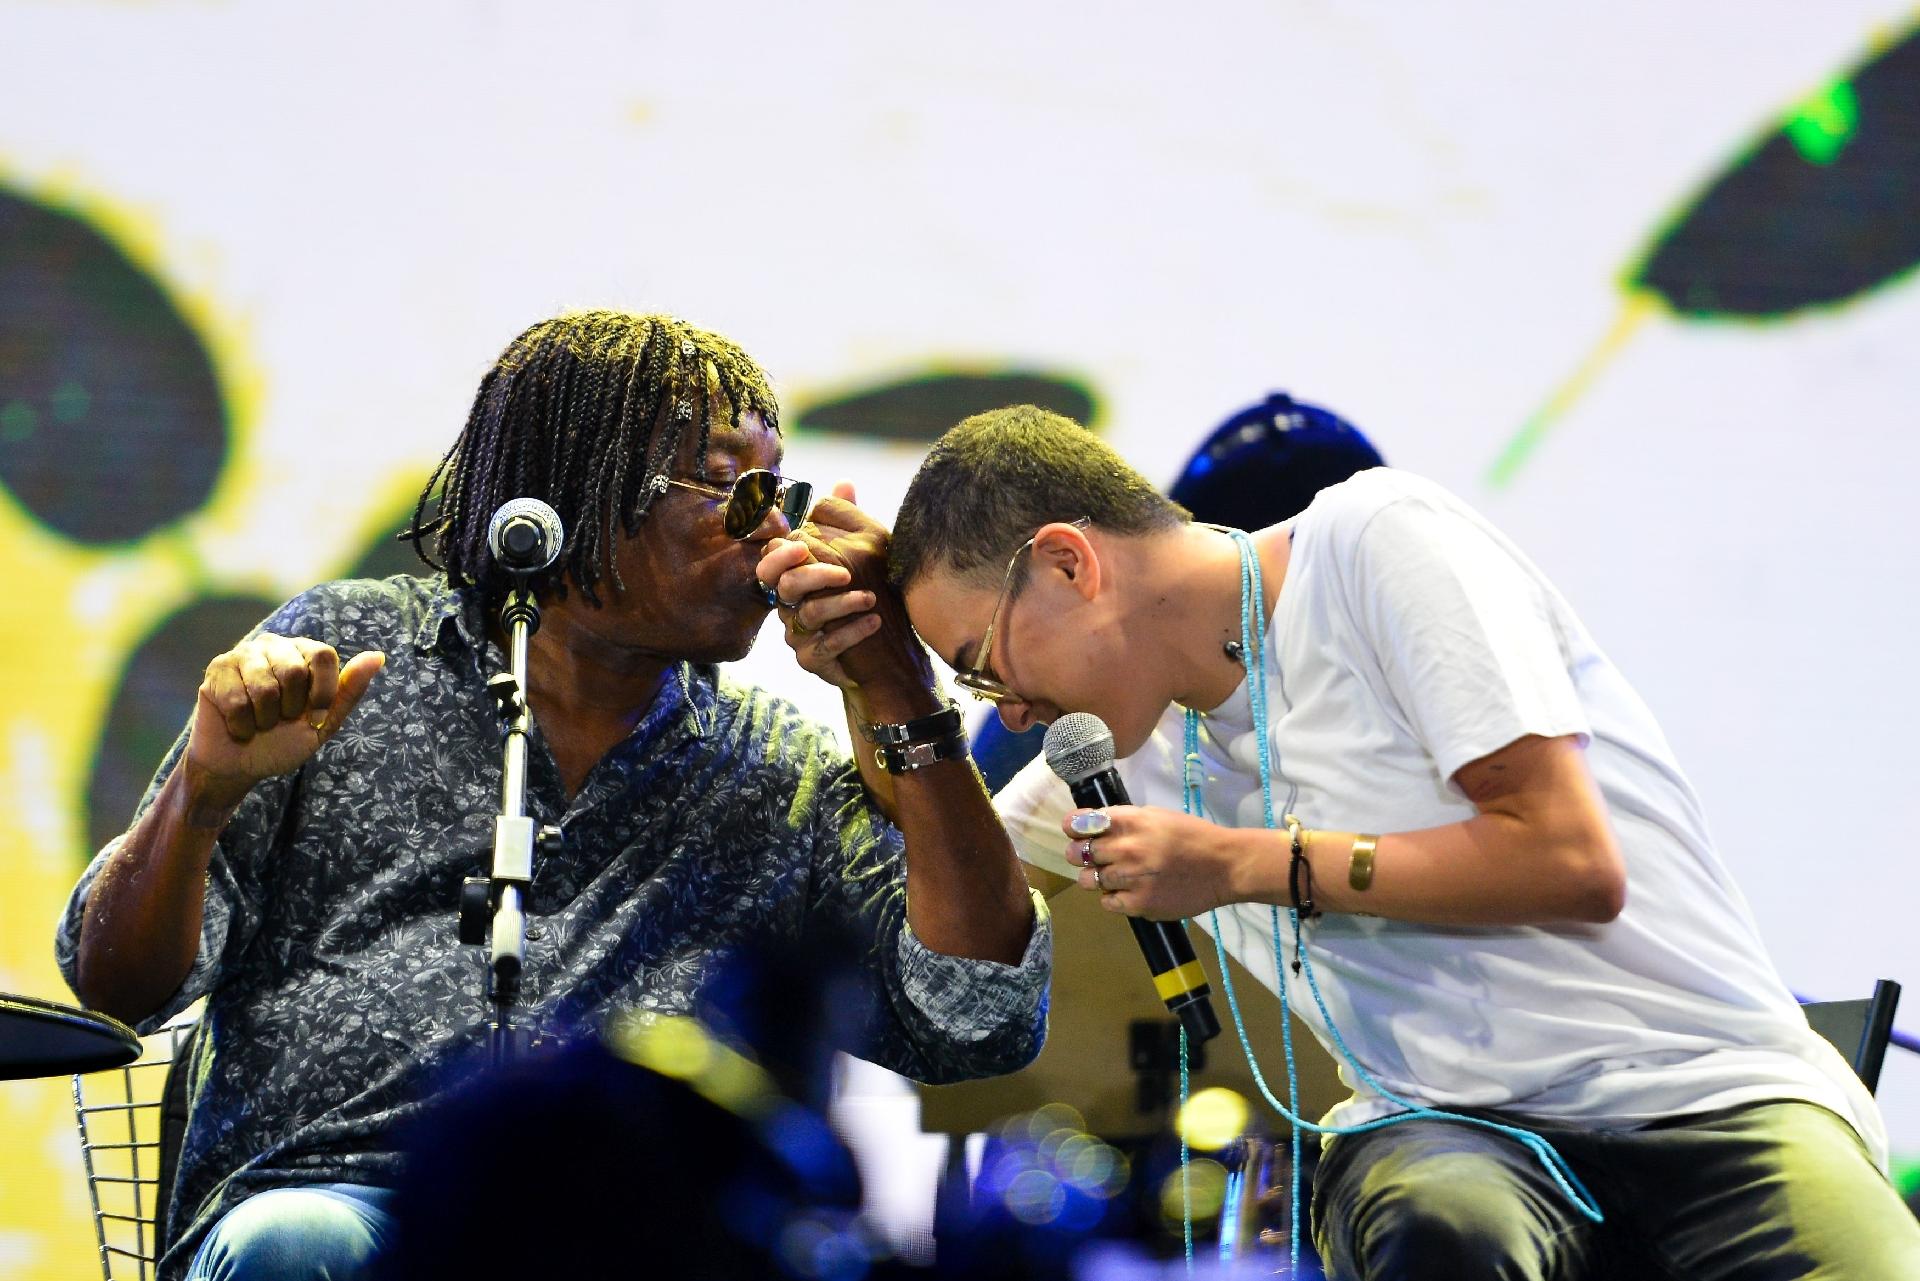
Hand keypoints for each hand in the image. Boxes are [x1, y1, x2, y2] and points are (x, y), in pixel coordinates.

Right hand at [185, 633, 384, 810]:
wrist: (241, 764)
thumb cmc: (285, 741)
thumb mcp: (325, 722)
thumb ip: (349, 690)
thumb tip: (378, 656)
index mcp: (304, 652)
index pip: (323, 655)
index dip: (322, 691)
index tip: (314, 713)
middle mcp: (274, 645)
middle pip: (293, 670)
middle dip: (291, 708)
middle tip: (281, 718)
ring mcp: (242, 654)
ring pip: (264, 688)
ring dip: (265, 719)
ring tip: (260, 721)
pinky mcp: (216, 670)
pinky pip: (236, 700)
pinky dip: (242, 724)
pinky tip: (239, 725)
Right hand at [757, 481, 930, 696]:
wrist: (889, 651)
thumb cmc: (871, 595)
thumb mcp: (866, 553)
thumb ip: (849, 521)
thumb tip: (844, 482)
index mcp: (796, 577)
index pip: (771, 561)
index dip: (780, 554)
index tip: (804, 545)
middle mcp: (790, 605)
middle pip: (784, 586)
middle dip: (814, 576)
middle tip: (846, 573)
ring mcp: (799, 634)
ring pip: (808, 616)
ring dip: (842, 604)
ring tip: (872, 599)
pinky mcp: (813, 660)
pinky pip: (825, 646)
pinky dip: (852, 633)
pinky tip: (875, 622)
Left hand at [1063, 805, 1245, 920]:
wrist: (1224, 866)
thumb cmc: (1192, 837)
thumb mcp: (1157, 816)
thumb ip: (1126, 820)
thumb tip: (1094, 826)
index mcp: (1131, 822)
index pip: (1082, 822)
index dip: (1072, 827)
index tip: (1073, 830)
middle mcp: (1127, 848)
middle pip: (1079, 853)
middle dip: (1078, 854)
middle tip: (1087, 857)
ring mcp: (1132, 878)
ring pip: (1089, 881)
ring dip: (1094, 878)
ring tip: (1111, 876)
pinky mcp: (1140, 904)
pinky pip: (1107, 902)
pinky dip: (1112, 897)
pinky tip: (1126, 891)